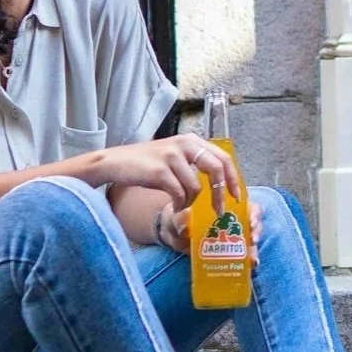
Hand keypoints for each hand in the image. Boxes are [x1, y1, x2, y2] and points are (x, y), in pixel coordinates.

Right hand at [90, 135, 241, 207]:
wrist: (115, 162)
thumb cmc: (147, 163)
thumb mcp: (175, 156)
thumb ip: (195, 163)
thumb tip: (220, 185)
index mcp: (192, 140)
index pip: (223, 157)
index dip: (232, 178)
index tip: (235, 196)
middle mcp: (184, 144)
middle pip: (216, 169)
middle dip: (220, 194)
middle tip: (218, 210)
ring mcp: (172, 156)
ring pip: (195, 187)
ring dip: (190, 202)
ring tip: (181, 205)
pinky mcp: (160, 171)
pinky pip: (179, 194)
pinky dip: (178, 204)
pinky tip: (173, 206)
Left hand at [163, 196, 264, 264]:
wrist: (174, 234)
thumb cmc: (178, 219)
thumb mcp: (177, 217)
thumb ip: (180, 221)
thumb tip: (185, 228)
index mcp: (224, 204)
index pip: (246, 205)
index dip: (253, 212)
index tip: (251, 221)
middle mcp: (233, 219)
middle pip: (254, 221)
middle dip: (256, 231)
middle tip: (252, 239)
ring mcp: (233, 236)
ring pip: (251, 239)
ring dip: (254, 248)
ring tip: (252, 258)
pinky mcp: (231, 251)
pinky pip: (243, 255)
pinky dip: (248, 260)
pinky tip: (250, 266)